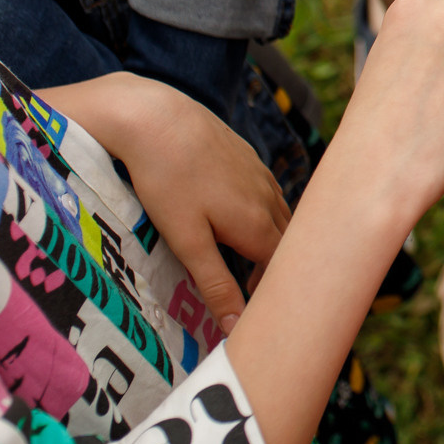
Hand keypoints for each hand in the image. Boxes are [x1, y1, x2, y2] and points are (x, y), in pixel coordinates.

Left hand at [39, 73, 288, 330]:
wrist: (157, 117)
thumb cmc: (167, 181)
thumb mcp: (187, 240)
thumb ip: (214, 282)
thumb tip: (236, 326)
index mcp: (256, 223)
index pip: (280, 265)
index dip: (270, 288)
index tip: (252, 305)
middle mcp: (266, 197)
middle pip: (286, 239)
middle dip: (275, 264)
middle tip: (251, 286)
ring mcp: (258, 172)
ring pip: (279, 212)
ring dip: (271, 236)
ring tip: (247, 254)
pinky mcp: (245, 154)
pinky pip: (266, 190)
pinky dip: (262, 209)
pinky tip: (238, 210)